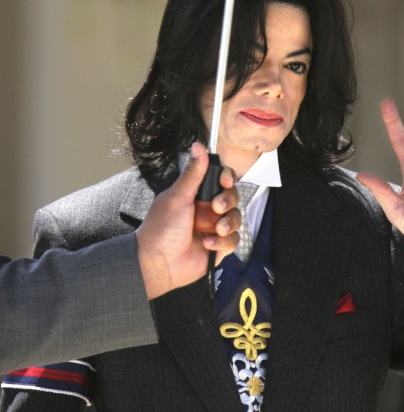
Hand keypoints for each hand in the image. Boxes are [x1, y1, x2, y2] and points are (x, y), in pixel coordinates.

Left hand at [136, 143, 239, 298]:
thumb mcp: (177, 197)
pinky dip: (222, 242)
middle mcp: (206, 209)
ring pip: (236, 218)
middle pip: (232, 196)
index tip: (225, 180)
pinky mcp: (218, 246)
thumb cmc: (161, 229)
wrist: (159, 264)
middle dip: (228, 201)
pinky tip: (207, 244)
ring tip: (214, 230)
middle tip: (217, 208)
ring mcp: (213, 227)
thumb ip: (192, 173)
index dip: (227, 177)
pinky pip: (233, 240)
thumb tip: (198, 147)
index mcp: (196, 194)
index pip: (220, 179)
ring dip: (228, 224)